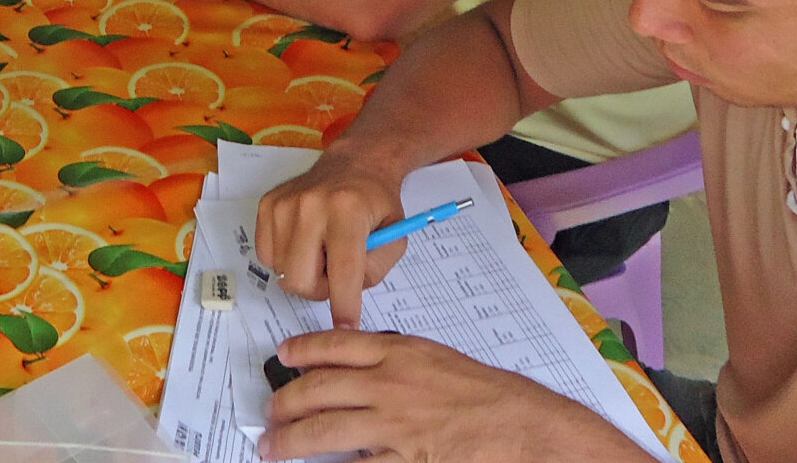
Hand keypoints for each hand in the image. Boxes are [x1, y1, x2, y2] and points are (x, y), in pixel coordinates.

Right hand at [255, 146, 408, 326]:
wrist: (354, 164)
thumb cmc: (376, 204)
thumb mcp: (395, 238)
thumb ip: (375, 271)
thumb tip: (345, 301)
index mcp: (347, 209)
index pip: (343, 270)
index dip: (345, 306)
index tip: (345, 329)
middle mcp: (310, 203)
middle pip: (301, 279)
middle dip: (320, 291)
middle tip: (335, 277)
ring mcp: (283, 203)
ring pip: (282, 272)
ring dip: (304, 275)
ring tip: (321, 255)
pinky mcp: (267, 205)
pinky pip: (266, 256)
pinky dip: (285, 260)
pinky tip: (304, 244)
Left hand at [260, 329, 641, 461]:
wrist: (526, 425)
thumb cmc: (491, 394)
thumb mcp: (438, 359)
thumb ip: (398, 361)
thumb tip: (362, 368)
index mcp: (400, 351)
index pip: (335, 344)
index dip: (302, 350)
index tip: (283, 356)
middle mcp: (389, 383)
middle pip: (319, 387)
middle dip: (286, 400)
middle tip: (270, 412)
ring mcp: (394, 423)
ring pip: (326, 428)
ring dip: (292, 439)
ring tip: (273, 447)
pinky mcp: (404, 458)